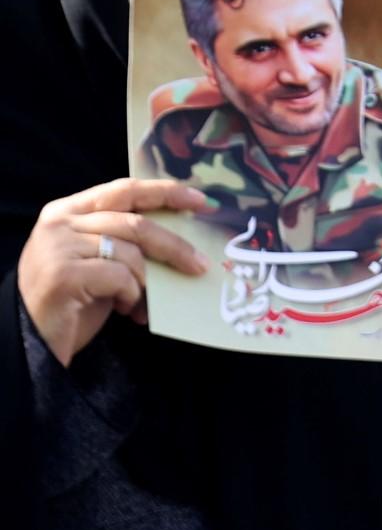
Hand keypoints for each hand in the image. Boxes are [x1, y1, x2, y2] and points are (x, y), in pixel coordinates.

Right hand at [18, 179, 211, 367]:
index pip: (125, 189)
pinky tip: (127, 309)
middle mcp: (60, 223)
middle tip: (199, 264)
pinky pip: (119, 277)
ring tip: (148, 301)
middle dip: (174, 245)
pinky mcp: (63, 274)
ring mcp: (58, 247)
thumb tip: (182, 235)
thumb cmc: (73, 299)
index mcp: (68, 210)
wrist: (31, 340)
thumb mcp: (99, 259)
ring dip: (149, 281)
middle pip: (135, 223)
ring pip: (130, 252)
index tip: (201, 201)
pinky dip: (132, 295)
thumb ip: (125, 239)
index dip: (166, 192)